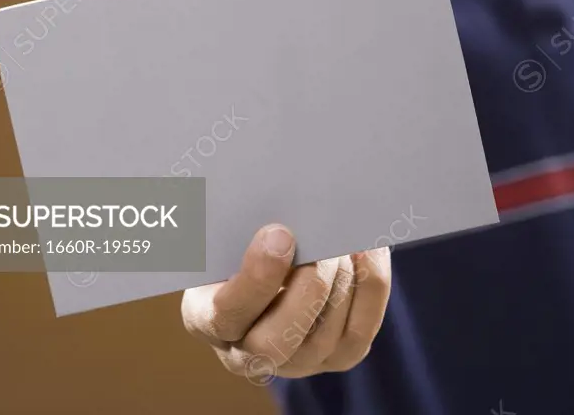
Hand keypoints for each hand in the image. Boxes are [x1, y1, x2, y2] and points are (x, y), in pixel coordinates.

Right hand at [181, 224, 390, 380]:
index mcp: (206, 317)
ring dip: (339, 284)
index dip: (256, 276)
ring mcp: (293, 361)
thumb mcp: (226, 227)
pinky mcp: (333, 358)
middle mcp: (245, 353)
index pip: (226, 312)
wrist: (272, 252)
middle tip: (324, 246)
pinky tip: (365, 251)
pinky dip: (367, 292)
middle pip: (275, 342)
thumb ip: (239, 222)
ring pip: (321, 339)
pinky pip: (357, 336)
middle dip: (306, 290)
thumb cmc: (242, 232)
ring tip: (345, 240)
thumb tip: (278, 210)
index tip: (280, 234)